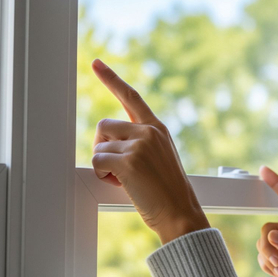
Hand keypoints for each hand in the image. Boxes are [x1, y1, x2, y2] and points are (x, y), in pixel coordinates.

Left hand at [90, 58, 209, 243]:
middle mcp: (149, 131)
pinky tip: (121, 184)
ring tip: (125, 180)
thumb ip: (139, 143)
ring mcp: (140, 144)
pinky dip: (103, 175)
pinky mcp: (129, 160)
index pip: (131, 96)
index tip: (96, 63)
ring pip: (99, 146)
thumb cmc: (168, 192)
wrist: (181, 213)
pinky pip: (97, 162)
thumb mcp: (160, 158)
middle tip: (117, 168)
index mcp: (157, 128)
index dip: (111, 79)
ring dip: (104, 164)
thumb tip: (106, 143)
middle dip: (103, 146)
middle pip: (104, 125)